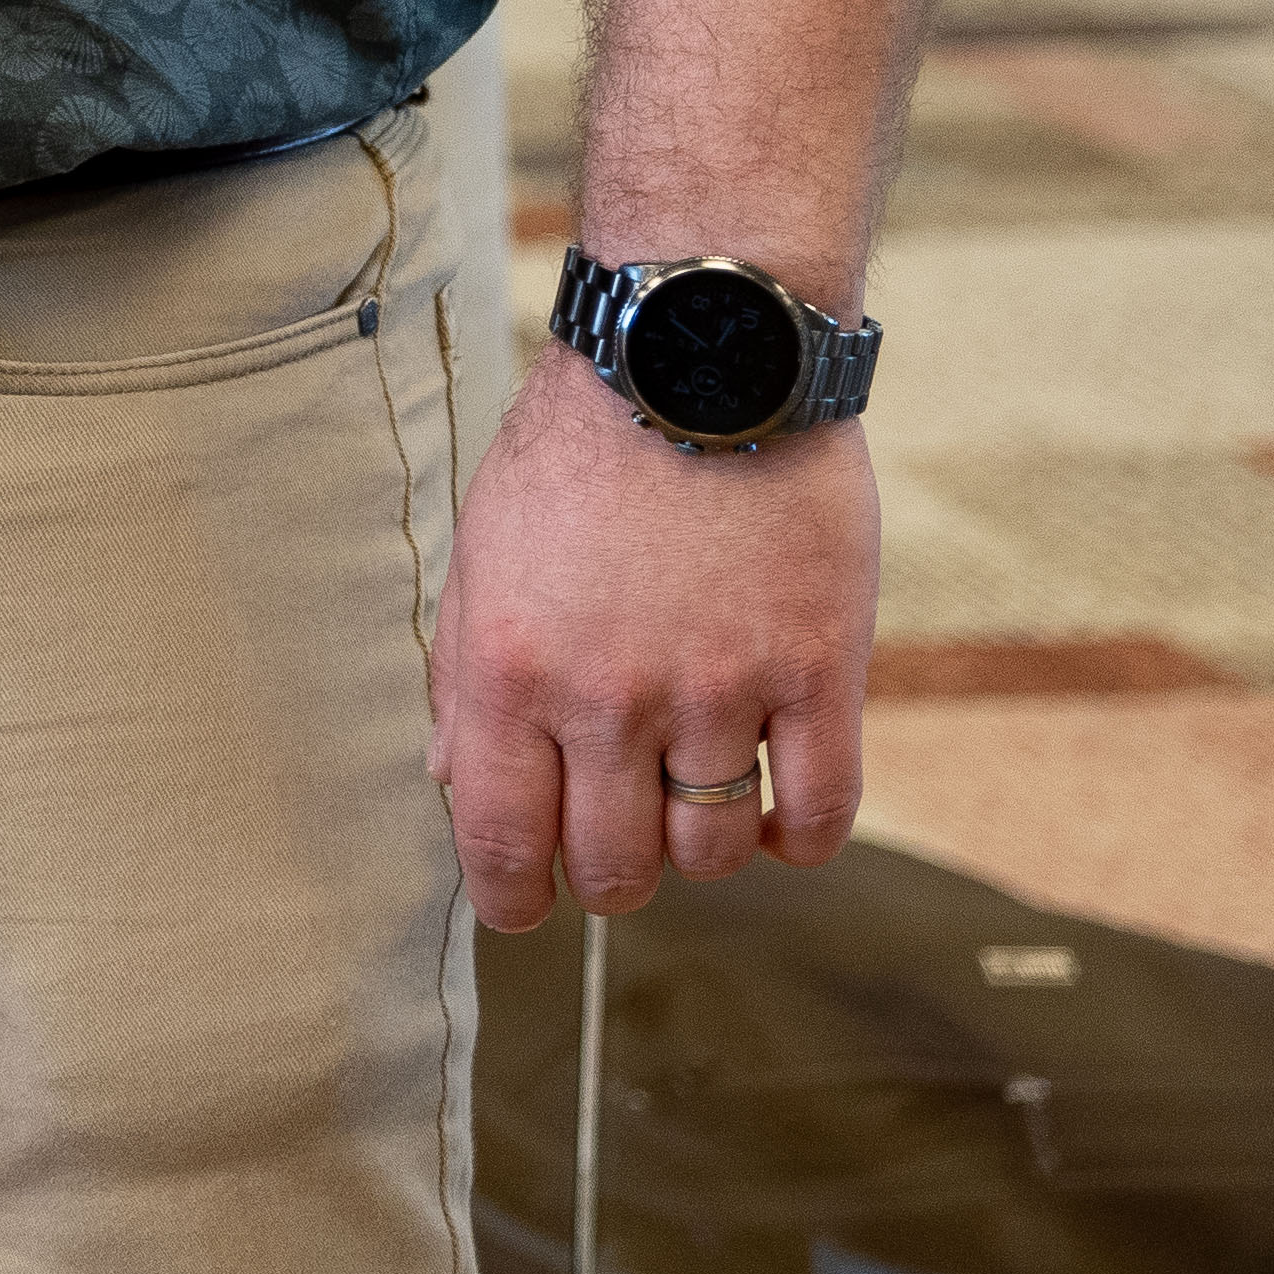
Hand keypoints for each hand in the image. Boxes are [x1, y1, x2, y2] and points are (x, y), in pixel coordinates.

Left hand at [432, 355, 876, 928]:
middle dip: (606, 880)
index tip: (522, 911)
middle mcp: (607, 695)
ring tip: (689, 808)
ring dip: (699, 854)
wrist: (695, 362)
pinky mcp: (818, 673)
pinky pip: (821, 814)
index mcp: (508, 669)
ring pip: (713, 853)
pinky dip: (797, 839)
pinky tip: (777, 815)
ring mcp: (720, 689)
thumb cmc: (575, 457)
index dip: (510, 900)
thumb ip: (463, 679)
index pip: (499, 841)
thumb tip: (453, 785)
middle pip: (613, 867)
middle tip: (614, 853)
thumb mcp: (482, 557)